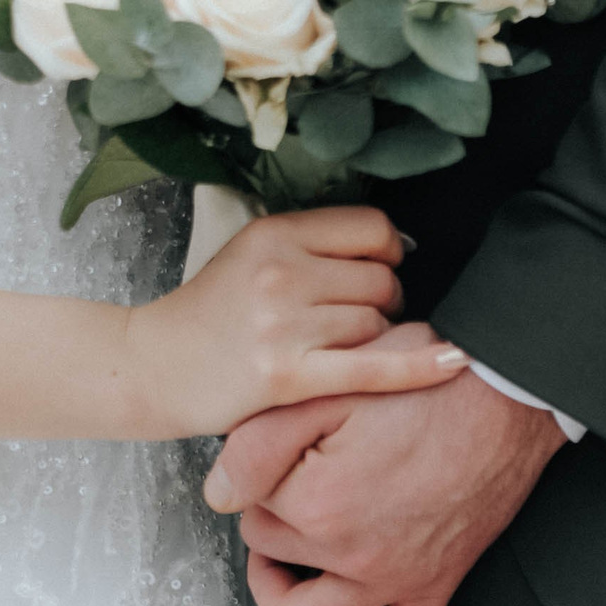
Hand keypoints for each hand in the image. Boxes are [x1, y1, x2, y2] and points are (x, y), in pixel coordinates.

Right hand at [125, 206, 469, 438]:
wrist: (151, 366)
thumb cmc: (209, 314)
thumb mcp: (250, 254)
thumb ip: (314, 245)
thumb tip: (400, 244)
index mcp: (274, 233)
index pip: (372, 229)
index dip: (387, 253)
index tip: (374, 273)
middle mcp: (281, 271)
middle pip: (382, 279)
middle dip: (385, 301)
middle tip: (354, 322)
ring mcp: (284, 324)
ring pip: (378, 323)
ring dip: (375, 339)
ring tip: (338, 350)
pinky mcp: (287, 376)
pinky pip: (373, 368)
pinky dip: (418, 366)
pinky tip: (454, 362)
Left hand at [204, 341, 565, 605]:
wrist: (510, 394)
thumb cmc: (430, 381)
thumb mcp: (329, 388)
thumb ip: (259, 442)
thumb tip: (218, 492)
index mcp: (319, 503)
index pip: (249, 501)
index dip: (257, 469)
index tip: (279, 443)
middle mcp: (354, 554)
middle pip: (270, 552)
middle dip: (264, 518)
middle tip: (277, 482)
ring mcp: (397, 579)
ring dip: (281, 598)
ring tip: (278, 568)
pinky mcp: (435, 588)